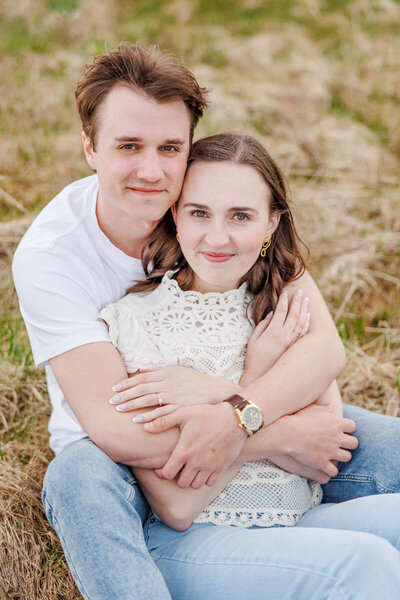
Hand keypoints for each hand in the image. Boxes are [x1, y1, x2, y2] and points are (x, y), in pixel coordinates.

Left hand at [109, 366, 240, 420]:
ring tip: (119, 409)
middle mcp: (169, 383)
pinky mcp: (180, 408)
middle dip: (125, 394)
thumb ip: (159, 369)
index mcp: (167, 373)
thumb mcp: (179, 370)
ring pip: (149, 400)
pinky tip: (137, 421)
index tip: (114, 388)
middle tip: (111, 400)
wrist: (217, 392)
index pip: (142, 377)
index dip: (127, 383)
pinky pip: (161, 413)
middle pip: (143, 388)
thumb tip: (142, 368)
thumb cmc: (197, 381)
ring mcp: (174, 396)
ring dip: (133, 405)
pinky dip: (148, 416)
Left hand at [143, 403, 246, 488]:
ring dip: (190, 479)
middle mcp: (195, 463)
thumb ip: (163, 422)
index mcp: (183, 452)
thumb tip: (145, 427)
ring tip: (189, 469)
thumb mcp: (184, 414)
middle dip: (177, 477)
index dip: (161, 473)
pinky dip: (205, 479)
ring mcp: (209, 467)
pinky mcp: (221, 468)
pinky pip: (209, 482)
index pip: (167, 474)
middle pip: (181, 483)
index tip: (161, 469)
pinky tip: (203, 469)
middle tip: (177, 469)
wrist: (234, 419)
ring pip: (195, 485)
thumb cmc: (207, 414)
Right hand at [243, 289, 309, 382]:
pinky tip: (308, 316)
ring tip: (307, 300)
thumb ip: (262, 325)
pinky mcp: (295, 350)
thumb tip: (271, 314)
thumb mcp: (253, 339)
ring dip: (304, 310)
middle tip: (301, 291)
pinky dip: (306, 323)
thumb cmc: (253, 358)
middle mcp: (285, 336)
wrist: (260, 376)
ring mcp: (292, 343)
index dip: (284, 300)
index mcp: (273, 332)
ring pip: (301, 323)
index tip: (285, 291)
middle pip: (294, 314)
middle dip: (297, 301)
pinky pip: (303, 334)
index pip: (281, 311)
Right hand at [280, 404, 357, 477]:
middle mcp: (337, 438)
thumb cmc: (299, 419)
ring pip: (347, 457)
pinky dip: (331, 470)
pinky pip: (333, 471)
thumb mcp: (312, 409)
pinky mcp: (322, 463)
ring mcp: (331, 451)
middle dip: (348, 444)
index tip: (342, 431)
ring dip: (341, 457)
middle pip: (354, 443)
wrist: (288, 434)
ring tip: (335, 456)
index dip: (348, 429)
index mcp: (336, 424)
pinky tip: (326, 467)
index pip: (353, 426)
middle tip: (340, 444)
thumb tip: (331, 406)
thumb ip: (324, 409)